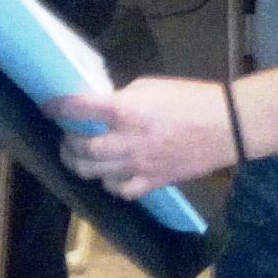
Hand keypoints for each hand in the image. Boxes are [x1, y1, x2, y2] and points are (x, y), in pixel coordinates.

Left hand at [51, 75, 238, 197]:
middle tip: (66, 136)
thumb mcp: (151, 86)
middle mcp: (126, 141)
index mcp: (124, 111)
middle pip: (81, 149)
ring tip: (78, 157)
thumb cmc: (192, 98)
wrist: (229, 126)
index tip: (48, 107)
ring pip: (94, 173)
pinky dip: (110, 184)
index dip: (57, 108)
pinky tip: (109, 176)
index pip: (78, 109)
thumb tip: (104, 108)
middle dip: (67, 143)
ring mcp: (138, 166)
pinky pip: (120, 190)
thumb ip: (122, 99)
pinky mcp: (153, 182)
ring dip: (80, 165)